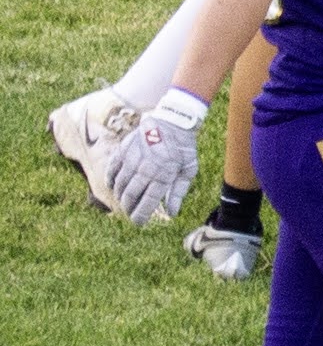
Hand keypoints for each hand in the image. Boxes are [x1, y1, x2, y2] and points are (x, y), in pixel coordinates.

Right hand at [110, 94, 206, 226]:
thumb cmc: (183, 148)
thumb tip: (172, 213)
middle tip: (130, 214)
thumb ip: (178, 192)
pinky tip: (114, 188)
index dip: (141, 216)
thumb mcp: (189, 170)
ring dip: (120, 197)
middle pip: (131, 196)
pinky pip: (111, 170)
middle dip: (129, 209)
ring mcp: (132, 159)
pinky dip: (110, 181)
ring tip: (124, 203)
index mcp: (163, 174)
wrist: (172, 122)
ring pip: (120, 185)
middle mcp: (145, 168)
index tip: (138, 223)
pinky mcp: (123, 150)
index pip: (148, 202)